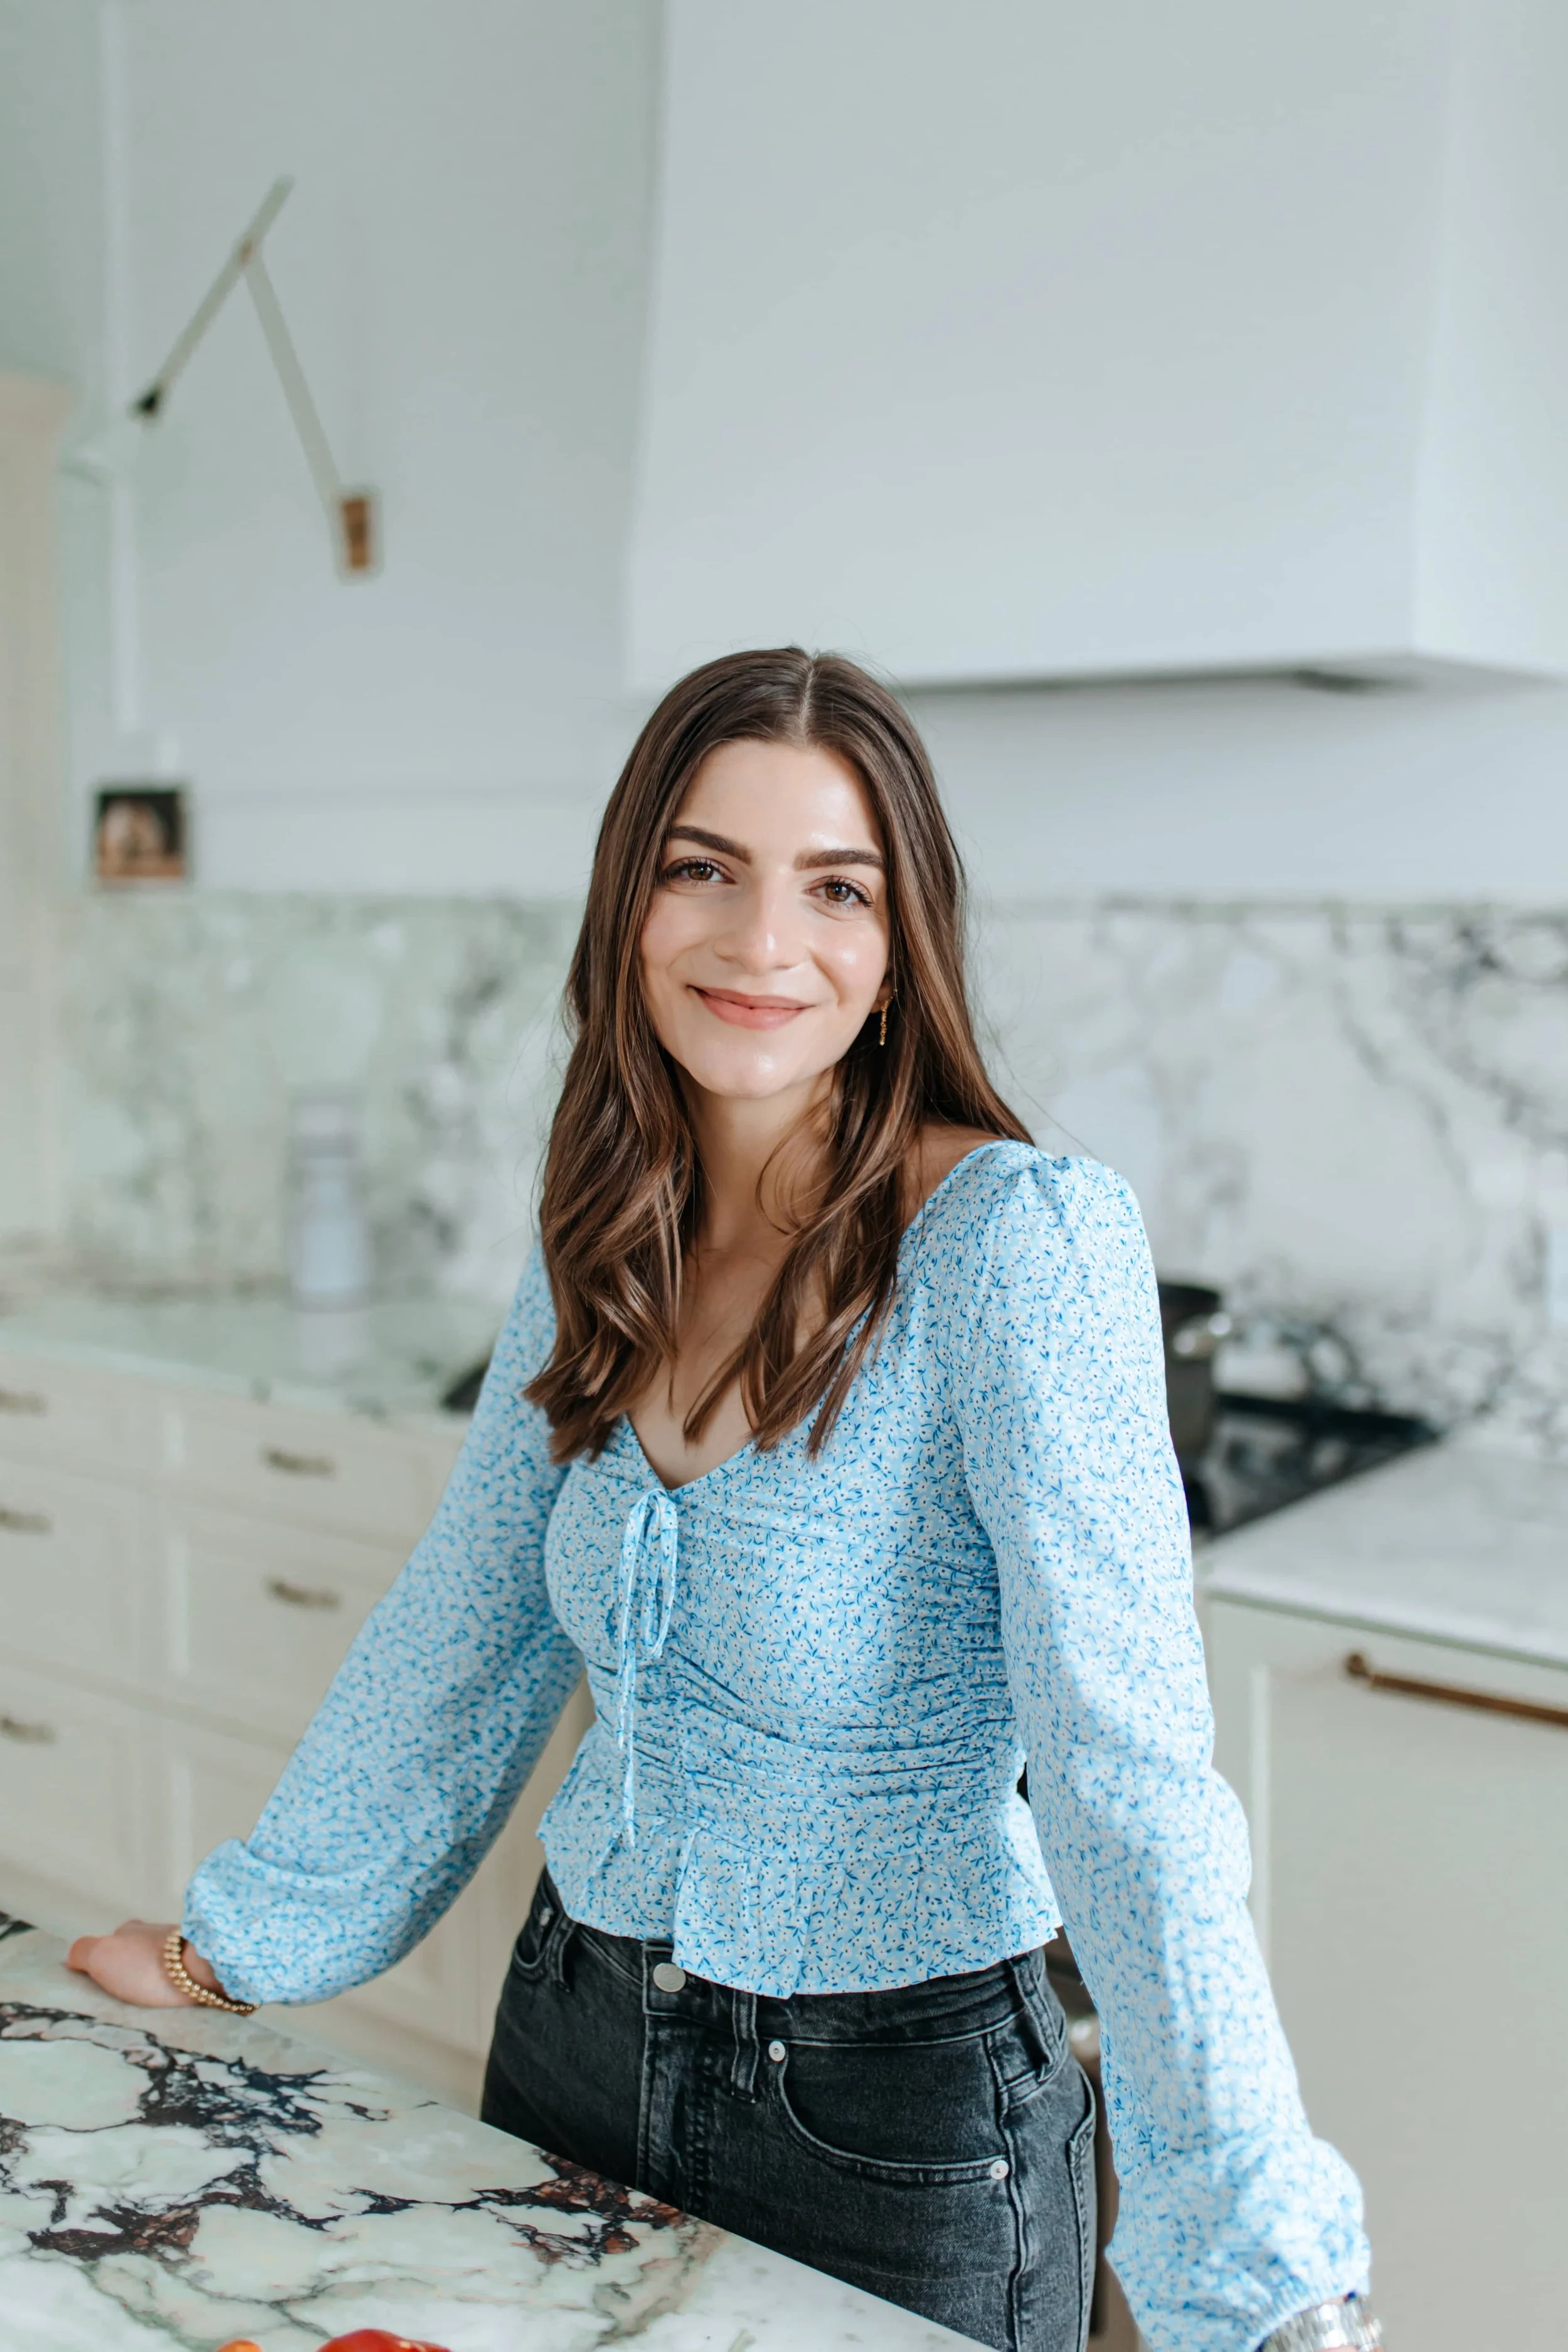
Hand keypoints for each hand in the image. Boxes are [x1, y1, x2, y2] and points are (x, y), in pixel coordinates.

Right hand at [66, 1918, 224, 2007]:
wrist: (201, 1966)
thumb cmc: (146, 1964)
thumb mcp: (101, 1955)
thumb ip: (83, 1951)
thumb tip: (74, 1956)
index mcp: (131, 1929)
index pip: (112, 1943)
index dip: (107, 1961)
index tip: (108, 1980)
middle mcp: (158, 1932)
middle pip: (140, 1950)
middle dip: (135, 1969)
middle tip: (131, 1994)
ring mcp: (185, 1945)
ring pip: (164, 1962)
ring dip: (159, 1977)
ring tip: (155, 2000)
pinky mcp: (205, 1962)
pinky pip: (184, 1974)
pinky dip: (178, 1983)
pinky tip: (177, 1997)